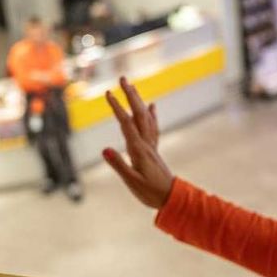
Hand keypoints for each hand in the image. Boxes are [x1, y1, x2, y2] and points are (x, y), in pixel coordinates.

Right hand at [103, 77, 174, 208]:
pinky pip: (153, 127)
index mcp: (138, 149)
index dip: (117, 107)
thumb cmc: (150, 192)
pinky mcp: (154, 149)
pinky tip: (152, 106)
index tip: (108, 93)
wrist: (171, 197)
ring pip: (146, 118)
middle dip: (130, 95)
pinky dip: (152, 114)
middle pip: (138, 114)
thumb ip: (118, 165)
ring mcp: (151, 145)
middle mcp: (146, 143)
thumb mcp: (132, 182)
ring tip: (132, 86)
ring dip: (138, 100)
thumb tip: (105, 150)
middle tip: (122, 78)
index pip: (126, 123)